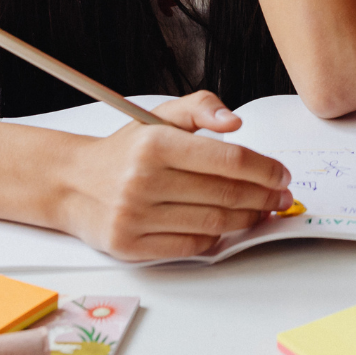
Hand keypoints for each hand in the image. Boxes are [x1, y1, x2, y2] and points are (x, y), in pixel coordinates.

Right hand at [61, 90, 292, 260]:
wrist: (74, 182)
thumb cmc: (127, 149)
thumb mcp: (159, 116)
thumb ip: (201, 107)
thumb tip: (235, 123)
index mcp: (155, 143)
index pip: (227, 159)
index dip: (263, 168)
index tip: (281, 173)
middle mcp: (143, 180)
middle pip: (225, 194)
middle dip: (263, 196)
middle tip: (281, 196)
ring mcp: (135, 217)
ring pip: (212, 224)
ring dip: (247, 219)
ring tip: (262, 211)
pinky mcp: (130, 247)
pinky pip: (190, 248)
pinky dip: (216, 239)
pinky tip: (228, 226)